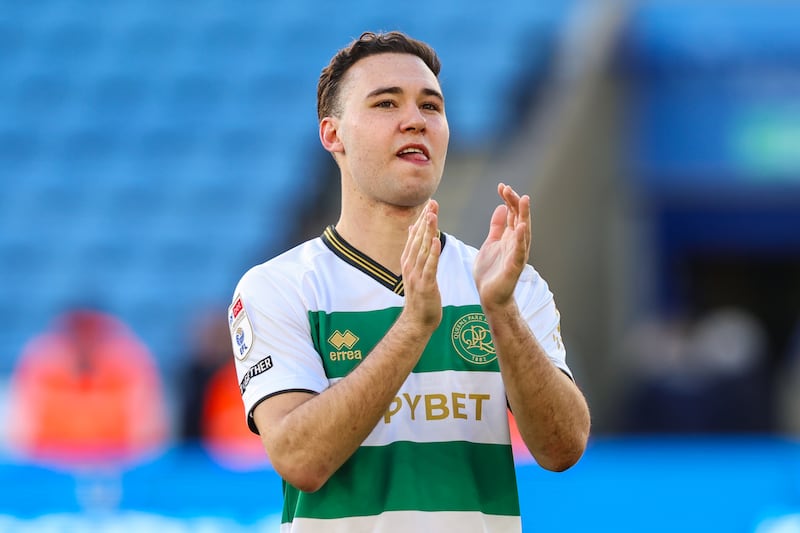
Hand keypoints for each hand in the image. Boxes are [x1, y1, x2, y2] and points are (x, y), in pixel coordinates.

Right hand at [400, 199, 441, 330]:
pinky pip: (429, 266)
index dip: (423, 218)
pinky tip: (435, 241)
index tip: (430, 203)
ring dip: (428, 231)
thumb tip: (412, 229)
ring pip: (422, 249)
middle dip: (426, 220)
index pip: (416, 235)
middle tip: (433, 203)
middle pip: (418, 238)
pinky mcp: (425, 284)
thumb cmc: (419, 295)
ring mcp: (416, 274)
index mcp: (409, 260)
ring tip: (433, 215)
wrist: (417, 320)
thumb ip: (414, 249)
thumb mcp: (415, 269)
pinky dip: (432, 253)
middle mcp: (410, 264)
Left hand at [474, 184, 530, 309]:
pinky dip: (521, 239)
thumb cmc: (491, 272)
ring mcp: (517, 254)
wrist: (490, 296)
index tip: (501, 186)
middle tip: (508, 188)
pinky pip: (519, 251)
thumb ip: (497, 227)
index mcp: (510, 237)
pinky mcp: (514, 267)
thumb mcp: (490, 243)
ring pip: (524, 232)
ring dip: (524, 216)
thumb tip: (501, 208)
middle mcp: (516, 243)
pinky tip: (522, 227)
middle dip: (515, 203)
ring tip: (524, 200)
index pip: (512, 214)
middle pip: (519, 218)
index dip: (508, 200)